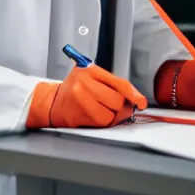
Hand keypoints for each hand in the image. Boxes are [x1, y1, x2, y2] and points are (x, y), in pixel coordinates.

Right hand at [27, 65, 146, 128]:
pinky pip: (101, 123)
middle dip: (119, 106)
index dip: (134, 94)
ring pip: (110, 115)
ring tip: (101, 109)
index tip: (141, 102)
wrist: (52, 101)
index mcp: (90, 70)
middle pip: (117, 101)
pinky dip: (102, 122)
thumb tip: (134, 100)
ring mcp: (80, 100)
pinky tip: (94, 115)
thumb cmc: (75, 88)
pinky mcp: (76, 116)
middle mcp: (84, 83)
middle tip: (113, 105)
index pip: (119, 83)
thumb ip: (112, 85)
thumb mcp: (92, 77)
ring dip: (111, 116)